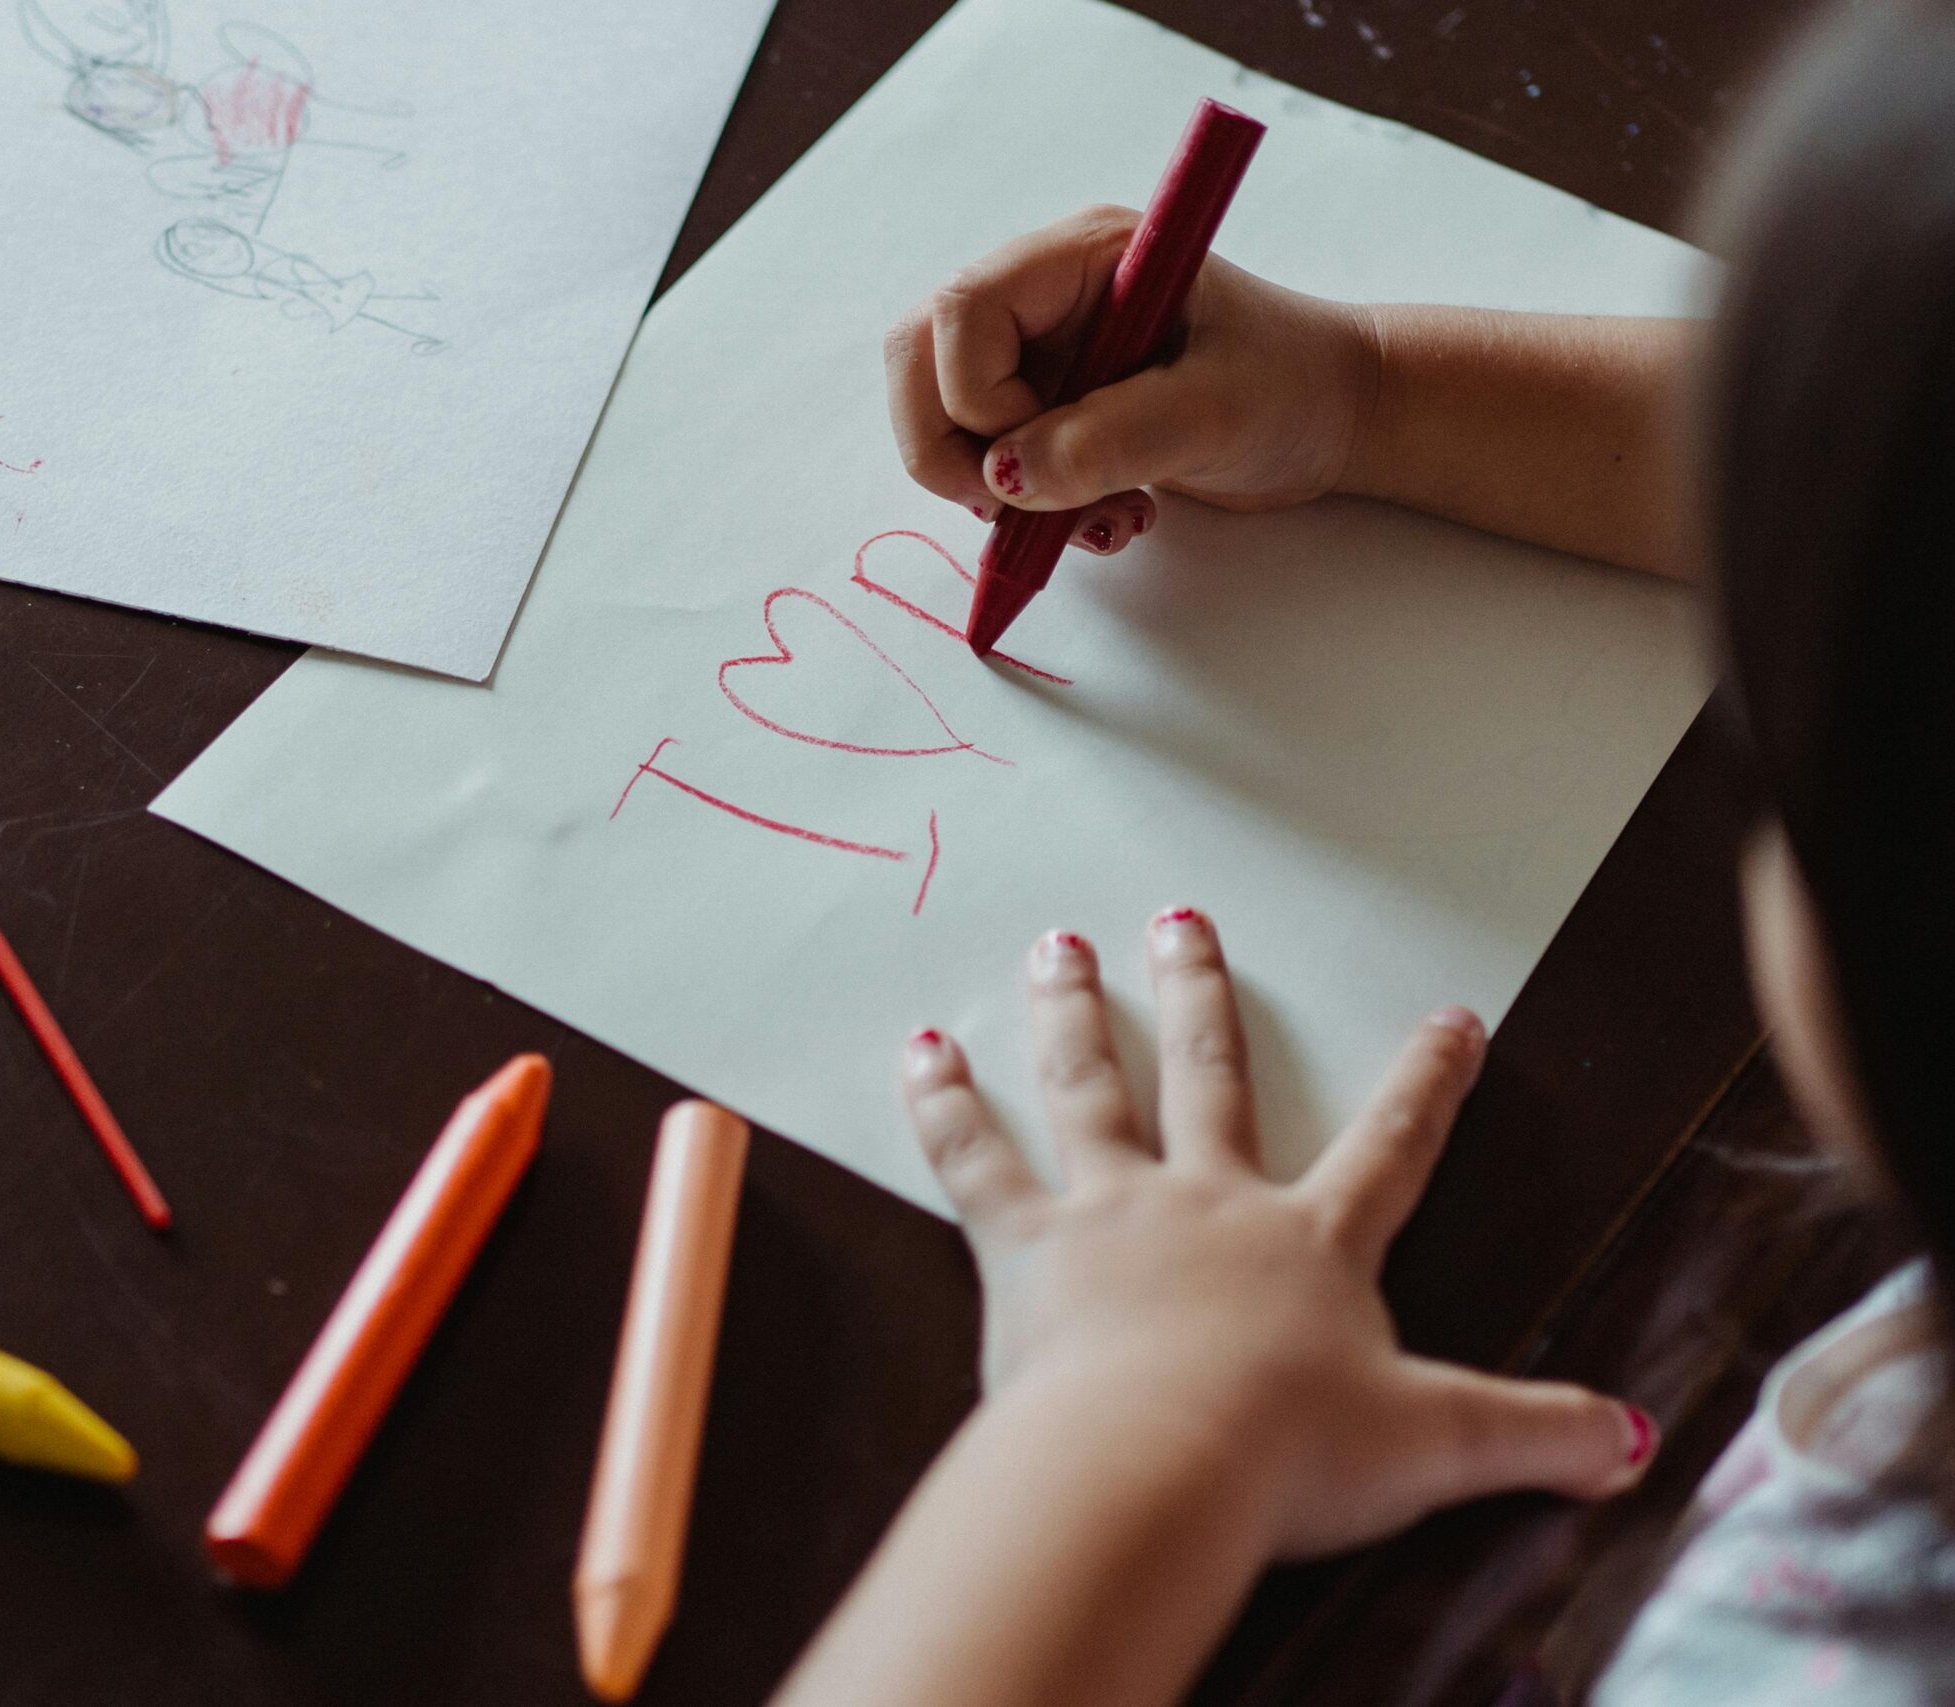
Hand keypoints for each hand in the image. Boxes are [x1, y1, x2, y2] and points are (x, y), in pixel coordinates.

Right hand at [884, 207, 1380, 555]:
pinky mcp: (1045, 406)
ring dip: (996, 493)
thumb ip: (1107, 440)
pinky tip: (1106, 517)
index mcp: (1081, 257)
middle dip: (951, 452)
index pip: (961, 312)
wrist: (1333, 417)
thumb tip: (1007, 481)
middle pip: (920, 359)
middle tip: (1017, 507)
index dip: (976, 399)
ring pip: (940, 417)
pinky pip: (986, 461)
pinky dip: (1028, 512)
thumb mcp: (1211, 412)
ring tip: (1094, 517)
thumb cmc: (1292, 386)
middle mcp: (1043, 294)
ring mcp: (1038, 351)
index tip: (1041, 456)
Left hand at [902, 911, 1651, 1560]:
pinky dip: (943, 1104)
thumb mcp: (1434, 1447)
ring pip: (1089, 1088)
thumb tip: (1630, 1444)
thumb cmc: (1288, 1457)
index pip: (1391, 1146)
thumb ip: (1530, 1435)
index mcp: (1311, 1241)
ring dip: (1072, 1012)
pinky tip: (920, 1052)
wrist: (1158, 1469)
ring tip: (1058, 948)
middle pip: (1210, 1077)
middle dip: (1204, 995)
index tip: (1450, 1019)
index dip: (1427, 1083)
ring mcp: (1110, 1213)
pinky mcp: (1024, 1249)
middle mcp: (1208, 1203)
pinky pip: (974, 1160)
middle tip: (1183, 920)